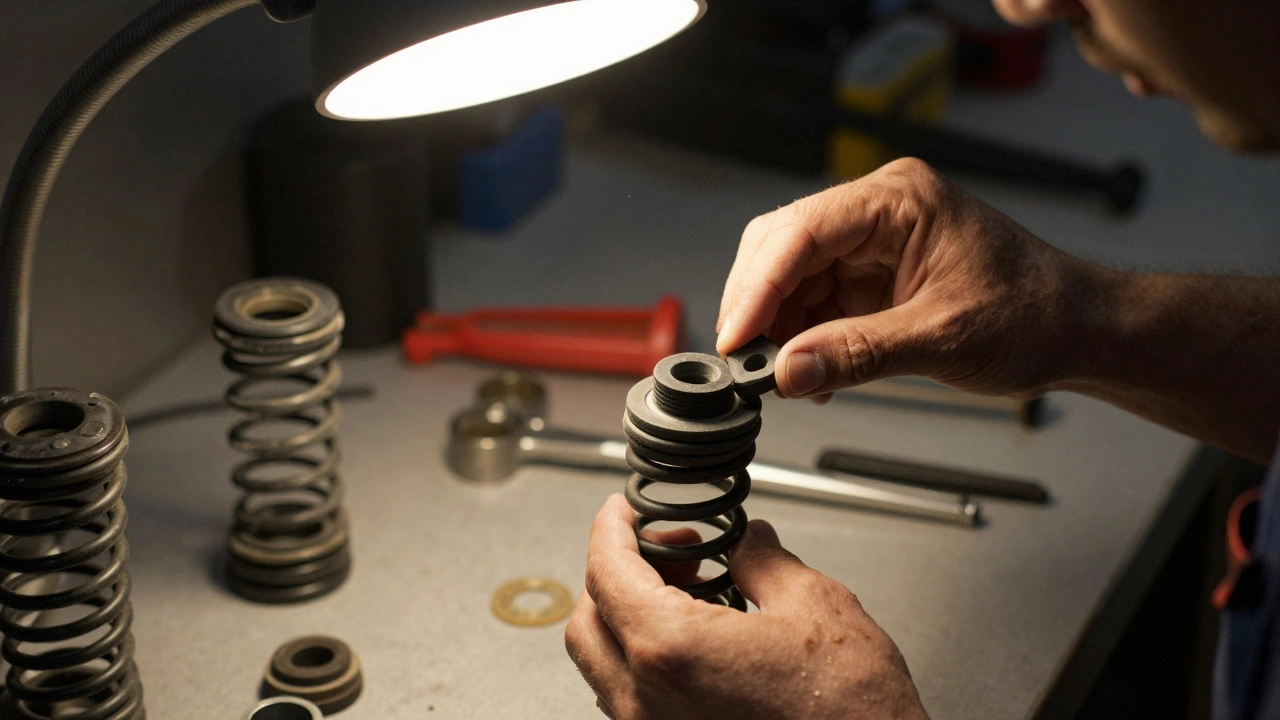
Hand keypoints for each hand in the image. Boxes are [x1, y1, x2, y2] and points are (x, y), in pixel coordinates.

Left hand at [564, 494, 929, 719]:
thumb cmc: (852, 713)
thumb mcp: (814, 605)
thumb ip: (764, 562)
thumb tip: (749, 543)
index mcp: (670, 650)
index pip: (605, 571)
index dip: (611, 528)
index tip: (622, 511)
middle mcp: (645, 702)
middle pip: (588, 620)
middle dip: (616, 572)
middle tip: (670, 550)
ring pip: (603, 665)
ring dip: (628, 618)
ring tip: (688, 593)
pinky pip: (630, 700)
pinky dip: (645, 660)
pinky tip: (696, 642)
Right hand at [716, 158, 1102, 402]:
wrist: (1078, 328)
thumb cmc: (1035, 313)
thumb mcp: (943, 338)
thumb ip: (858, 353)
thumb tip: (787, 370)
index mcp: (899, 200)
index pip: (802, 232)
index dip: (758, 286)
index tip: (736, 335)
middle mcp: (879, 210)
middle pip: (783, 247)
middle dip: (758, 304)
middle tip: (744, 358)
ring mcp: (873, 241)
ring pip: (791, 276)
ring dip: (779, 327)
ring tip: (783, 377)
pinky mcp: (873, 274)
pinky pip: (816, 300)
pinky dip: (803, 338)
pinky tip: (810, 373)